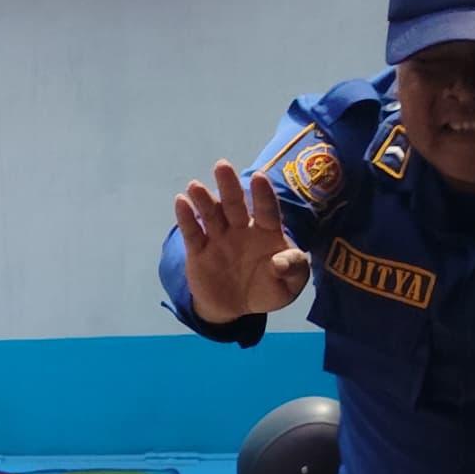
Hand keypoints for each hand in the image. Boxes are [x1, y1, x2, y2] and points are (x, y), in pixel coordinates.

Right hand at [173, 161, 310, 322]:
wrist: (238, 308)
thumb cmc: (269, 290)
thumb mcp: (290, 286)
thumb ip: (293, 270)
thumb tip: (278, 263)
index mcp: (267, 233)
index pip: (267, 211)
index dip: (263, 195)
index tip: (258, 177)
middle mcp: (242, 229)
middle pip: (235, 204)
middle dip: (229, 185)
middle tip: (221, 165)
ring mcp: (219, 238)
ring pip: (211, 214)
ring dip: (204, 199)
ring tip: (195, 186)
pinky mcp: (199, 252)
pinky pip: (192, 233)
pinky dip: (186, 218)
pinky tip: (181, 202)